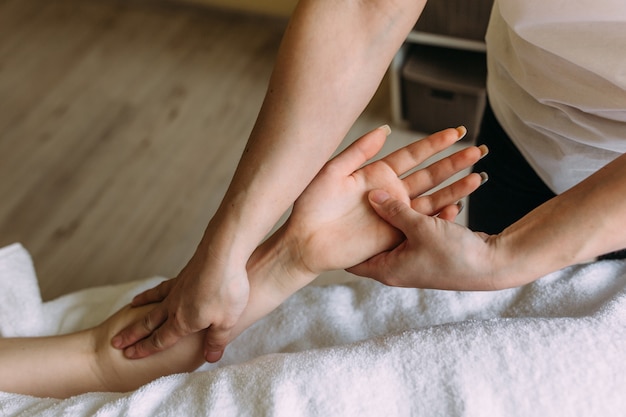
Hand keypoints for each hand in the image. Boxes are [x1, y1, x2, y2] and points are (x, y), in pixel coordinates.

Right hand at [111, 242, 248, 361]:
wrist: (222, 252)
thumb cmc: (227, 289)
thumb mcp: (227, 322)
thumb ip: (216, 341)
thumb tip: (210, 358)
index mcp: (183, 322)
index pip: (160, 340)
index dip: (145, 349)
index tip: (129, 355)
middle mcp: (174, 306)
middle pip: (149, 323)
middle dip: (133, 334)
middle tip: (116, 342)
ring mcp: (177, 289)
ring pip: (153, 303)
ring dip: (140, 310)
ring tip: (131, 310)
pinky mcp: (183, 275)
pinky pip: (163, 287)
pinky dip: (154, 291)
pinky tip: (153, 291)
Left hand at [284, 125, 485, 275]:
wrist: (305, 242)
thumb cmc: (312, 207)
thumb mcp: (333, 171)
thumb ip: (358, 151)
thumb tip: (384, 129)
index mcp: (376, 176)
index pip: (411, 155)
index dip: (433, 144)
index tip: (453, 131)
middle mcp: (389, 195)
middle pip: (427, 175)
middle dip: (452, 162)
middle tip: (476, 147)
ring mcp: (394, 215)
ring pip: (431, 197)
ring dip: (455, 185)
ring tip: (478, 172)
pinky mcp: (395, 235)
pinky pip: (422, 223)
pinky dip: (443, 212)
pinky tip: (461, 200)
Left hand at [347, 190, 506, 289]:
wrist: (492, 268)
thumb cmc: (454, 255)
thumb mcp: (419, 228)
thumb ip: (394, 210)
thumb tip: (372, 196)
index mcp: (387, 268)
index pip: (353, 261)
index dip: (340, 245)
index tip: (327, 225)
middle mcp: (398, 265)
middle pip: (374, 239)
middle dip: (367, 219)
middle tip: (349, 200)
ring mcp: (414, 258)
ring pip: (398, 228)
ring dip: (396, 209)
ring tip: (382, 191)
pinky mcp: (430, 249)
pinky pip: (416, 227)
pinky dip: (416, 213)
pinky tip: (411, 194)